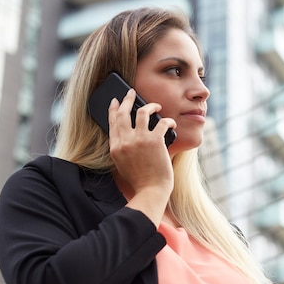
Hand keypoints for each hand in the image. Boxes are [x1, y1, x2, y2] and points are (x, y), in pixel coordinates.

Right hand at [108, 89, 175, 225]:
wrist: (151, 191)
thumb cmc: (141, 180)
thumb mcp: (123, 164)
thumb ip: (123, 148)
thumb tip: (129, 133)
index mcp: (115, 147)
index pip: (112, 122)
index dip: (114, 109)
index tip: (116, 101)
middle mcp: (125, 141)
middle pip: (123, 113)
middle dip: (127, 99)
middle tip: (131, 92)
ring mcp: (139, 140)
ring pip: (142, 112)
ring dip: (150, 105)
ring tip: (156, 105)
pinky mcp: (155, 141)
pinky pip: (162, 122)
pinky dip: (168, 121)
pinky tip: (171, 123)